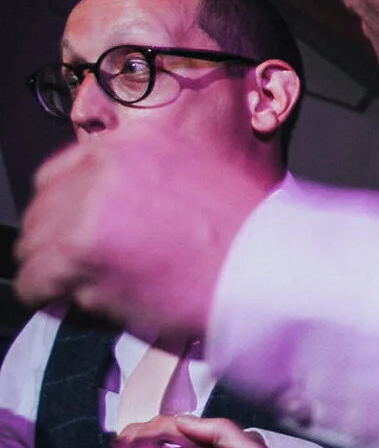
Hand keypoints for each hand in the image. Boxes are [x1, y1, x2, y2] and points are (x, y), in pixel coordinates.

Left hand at [13, 134, 270, 344]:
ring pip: (34, 245)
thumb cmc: (255, 238)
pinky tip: (73, 301)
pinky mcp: (81, 251)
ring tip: (87, 287)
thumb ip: (150, 183)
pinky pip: (35, 279)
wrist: (275, 270)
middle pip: (42, 209)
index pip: (59, 174)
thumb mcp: (202, 181)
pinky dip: (49, 295)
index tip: (77, 232)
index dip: (67, 210)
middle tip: (82, 268)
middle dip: (57, 242)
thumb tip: (119, 211)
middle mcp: (105, 168)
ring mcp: (88, 208)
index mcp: (134, 146)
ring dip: (55, 270)